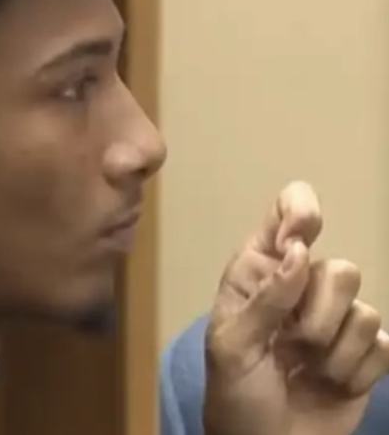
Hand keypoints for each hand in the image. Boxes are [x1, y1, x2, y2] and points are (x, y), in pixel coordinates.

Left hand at [203, 181, 388, 434]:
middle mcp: (299, 288)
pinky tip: (328, 383)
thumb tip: (299, 249)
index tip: (304, 226)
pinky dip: (354, 372)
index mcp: (258, 274)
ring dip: (333, 349)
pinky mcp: (364, 354)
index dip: (299, 211)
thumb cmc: (235, 394)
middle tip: (289, 345)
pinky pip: (381, 345)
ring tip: (304, 368)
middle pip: (338, 269)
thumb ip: (265, 298)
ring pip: (362, 308)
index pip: (284, 220)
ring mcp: (335, 320)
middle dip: (317, 315)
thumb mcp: (232, 346)